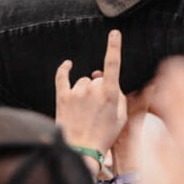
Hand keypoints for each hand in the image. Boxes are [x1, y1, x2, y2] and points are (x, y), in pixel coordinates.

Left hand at [53, 29, 128, 154]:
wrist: (80, 150)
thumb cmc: (103, 136)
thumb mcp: (121, 118)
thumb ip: (118, 95)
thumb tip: (107, 79)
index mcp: (109, 94)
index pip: (113, 64)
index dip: (114, 47)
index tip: (114, 33)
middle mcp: (92, 89)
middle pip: (97, 79)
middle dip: (98, 89)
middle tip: (98, 110)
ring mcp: (76, 92)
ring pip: (83, 82)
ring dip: (84, 91)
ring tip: (85, 111)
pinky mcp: (62, 97)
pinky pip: (62, 77)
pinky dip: (64, 69)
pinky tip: (67, 64)